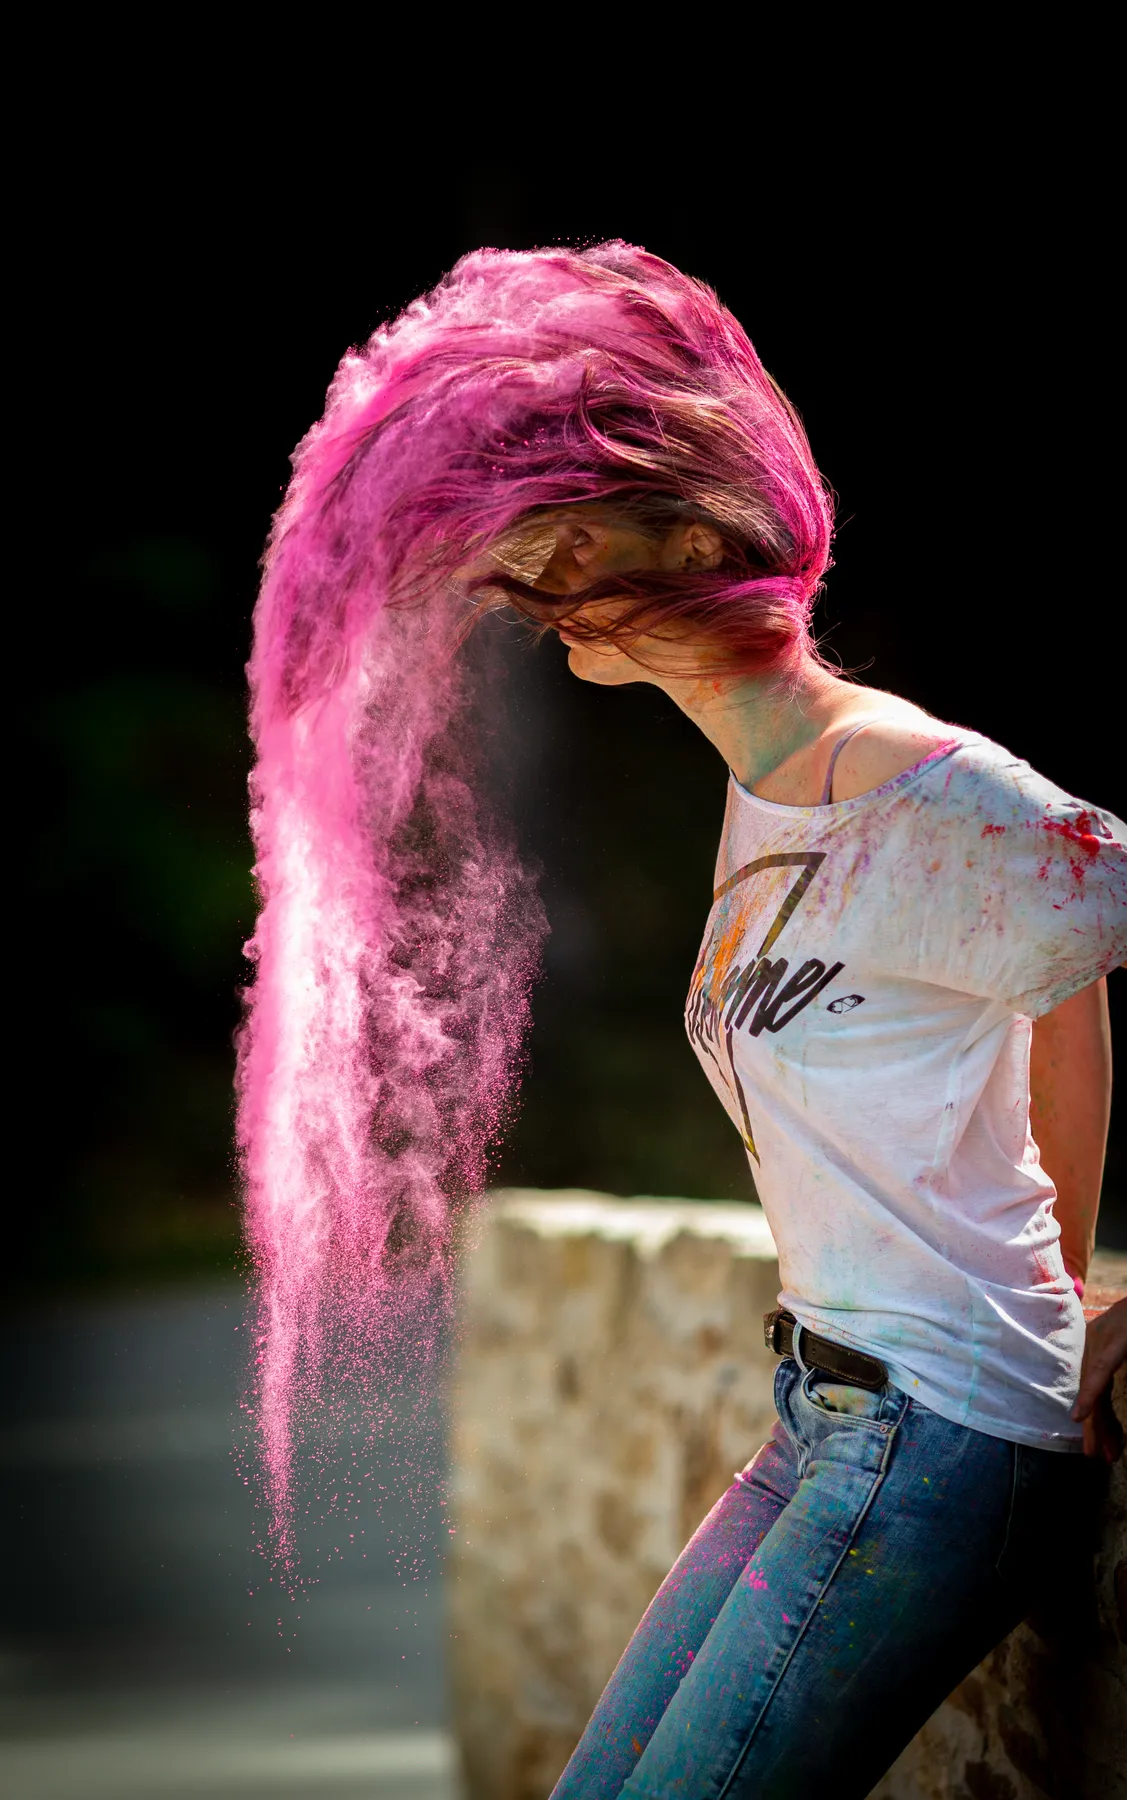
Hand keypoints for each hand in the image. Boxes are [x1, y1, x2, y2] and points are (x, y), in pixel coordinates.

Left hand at [1072, 1295, 1126, 1461]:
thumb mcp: (1126, 1347)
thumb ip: (1115, 1370)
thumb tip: (1105, 1404)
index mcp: (1102, 1343)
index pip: (1097, 1387)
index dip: (1100, 1418)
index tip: (1101, 1446)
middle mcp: (1097, 1341)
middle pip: (1093, 1390)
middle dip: (1097, 1426)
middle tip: (1095, 1456)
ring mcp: (1105, 1338)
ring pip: (1094, 1386)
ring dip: (1096, 1422)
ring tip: (1095, 1450)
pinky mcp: (1115, 1339)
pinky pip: (1100, 1371)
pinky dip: (1090, 1394)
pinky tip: (1080, 1416)